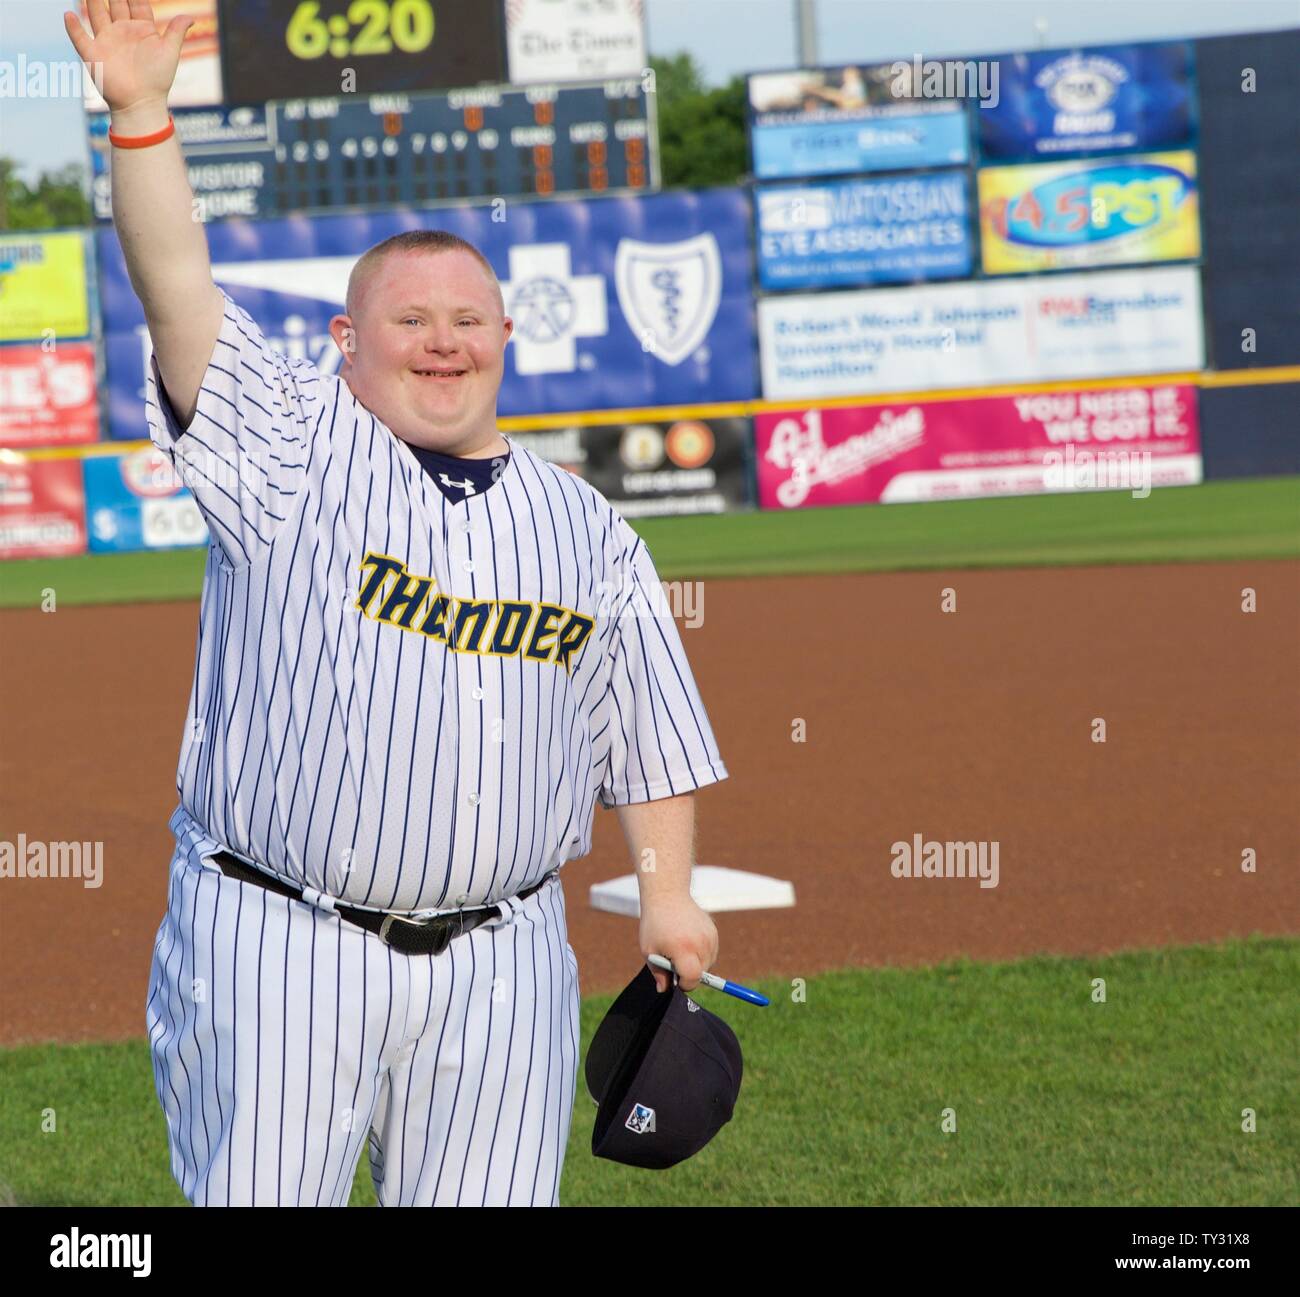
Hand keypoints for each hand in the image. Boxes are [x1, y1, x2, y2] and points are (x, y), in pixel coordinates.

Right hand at [64, 0, 192, 113]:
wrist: (141, 104)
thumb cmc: (158, 80)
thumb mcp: (170, 53)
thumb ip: (176, 32)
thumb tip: (190, 17)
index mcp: (141, 29)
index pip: (136, 2)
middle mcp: (122, 31)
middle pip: (114, 2)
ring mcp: (106, 40)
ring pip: (96, 13)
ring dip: (91, 0)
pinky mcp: (93, 54)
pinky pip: (79, 37)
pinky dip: (73, 27)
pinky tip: (69, 14)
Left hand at [639, 893, 717, 992]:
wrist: (667, 896)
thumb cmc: (654, 925)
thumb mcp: (649, 950)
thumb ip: (658, 973)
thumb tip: (665, 990)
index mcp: (682, 948)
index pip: (692, 977)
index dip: (685, 984)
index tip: (677, 981)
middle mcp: (700, 942)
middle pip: (702, 973)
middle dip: (689, 974)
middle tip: (674, 962)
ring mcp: (709, 936)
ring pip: (709, 964)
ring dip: (697, 964)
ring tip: (681, 950)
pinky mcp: (714, 931)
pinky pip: (712, 952)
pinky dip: (702, 953)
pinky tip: (689, 942)